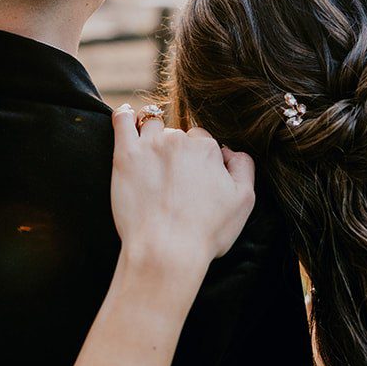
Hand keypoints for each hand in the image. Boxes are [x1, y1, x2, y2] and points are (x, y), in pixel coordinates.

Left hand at [110, 105, 254, 277]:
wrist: (166, 250)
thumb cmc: (206, 231)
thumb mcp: (244, 201)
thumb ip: (244, 167)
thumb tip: (230, 151)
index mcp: (208, 149)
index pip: (203, 141)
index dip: (199, 159)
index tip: (193, 180)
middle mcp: (180, 141)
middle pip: (178, 135)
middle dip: (177, 151)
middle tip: (172, 181)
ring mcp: (150, 145)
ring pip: (152, 126)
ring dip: (152, 136)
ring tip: (150, 158)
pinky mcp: (125, 155)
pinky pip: (122, 120)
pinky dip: (124, 116)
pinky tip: (126, 118)